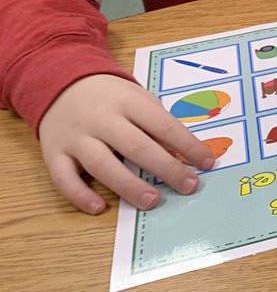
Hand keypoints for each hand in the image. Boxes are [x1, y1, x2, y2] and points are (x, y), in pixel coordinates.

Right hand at [39, 75, 214, 213]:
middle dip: (165, 168)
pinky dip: (80, 195)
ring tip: (152, 201)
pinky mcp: (53, 153)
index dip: (188, 145)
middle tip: (188, 186)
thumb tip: (183, 155)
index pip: (164, 125)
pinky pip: (64, 178)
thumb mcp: (138, 99)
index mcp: (128, 102)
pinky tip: (99, 208)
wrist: (61, 82)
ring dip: (128, 185)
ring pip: (101, 164)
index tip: (207, 163)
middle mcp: (101, 119)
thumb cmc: (111, 96)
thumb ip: (157, 124)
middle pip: (136, 146)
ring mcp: (75, 137)